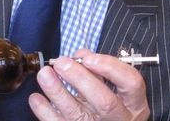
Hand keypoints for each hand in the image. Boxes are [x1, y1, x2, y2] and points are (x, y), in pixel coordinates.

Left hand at [29, 49, 149, 120]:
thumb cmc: (112, 108)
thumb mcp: (115, 90)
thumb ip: (101, 71)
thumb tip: (81, 55)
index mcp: (133, 104)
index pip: (131, 82)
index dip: (110, 67)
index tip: (89, 58)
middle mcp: (119, 118)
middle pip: (104, 101)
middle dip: (81, 79)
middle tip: (62, 63)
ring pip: (77, 114)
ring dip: (57, 91)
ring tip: (44, 74)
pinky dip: (45, 111)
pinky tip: (36, 98)